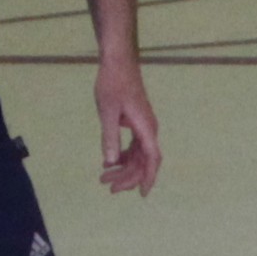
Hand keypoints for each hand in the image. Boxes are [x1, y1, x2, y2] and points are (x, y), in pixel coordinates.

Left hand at [96, 60, 161, 196]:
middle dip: (128, 177)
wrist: (118, 62)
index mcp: (145, 127)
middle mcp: (148, 128)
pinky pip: (134, 146)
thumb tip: (111, 162)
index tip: (142, 194)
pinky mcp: (137, 122)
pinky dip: (123, 156)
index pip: (152, 158)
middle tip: (108, 188)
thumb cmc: (112, 84)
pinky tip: (109, 162)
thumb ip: (109, 137)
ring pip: (138, 155)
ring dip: (124, 168)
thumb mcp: (107, 112)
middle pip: (144, 161)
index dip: (148, 177)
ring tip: (104, 178)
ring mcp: (143, 126)